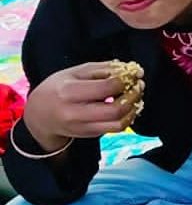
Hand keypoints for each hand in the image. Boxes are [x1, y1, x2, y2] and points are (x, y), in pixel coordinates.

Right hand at [21, 62, 143, 150]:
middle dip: (134, 96)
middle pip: (116, 109)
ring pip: (119, 123)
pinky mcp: (90, 135)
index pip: (107, 87)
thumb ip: (104, 69)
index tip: (134, 74)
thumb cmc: (59, 88)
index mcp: (69, 92)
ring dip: (134, 108)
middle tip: (139, 85)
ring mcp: (82, 127)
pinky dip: (128, 116)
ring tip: (135, 95)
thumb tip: (133, 70)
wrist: (40, 115)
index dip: (126, 80)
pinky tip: (128, 106)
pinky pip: (116, 128)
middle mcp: (75, 113)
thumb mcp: (75, 72)